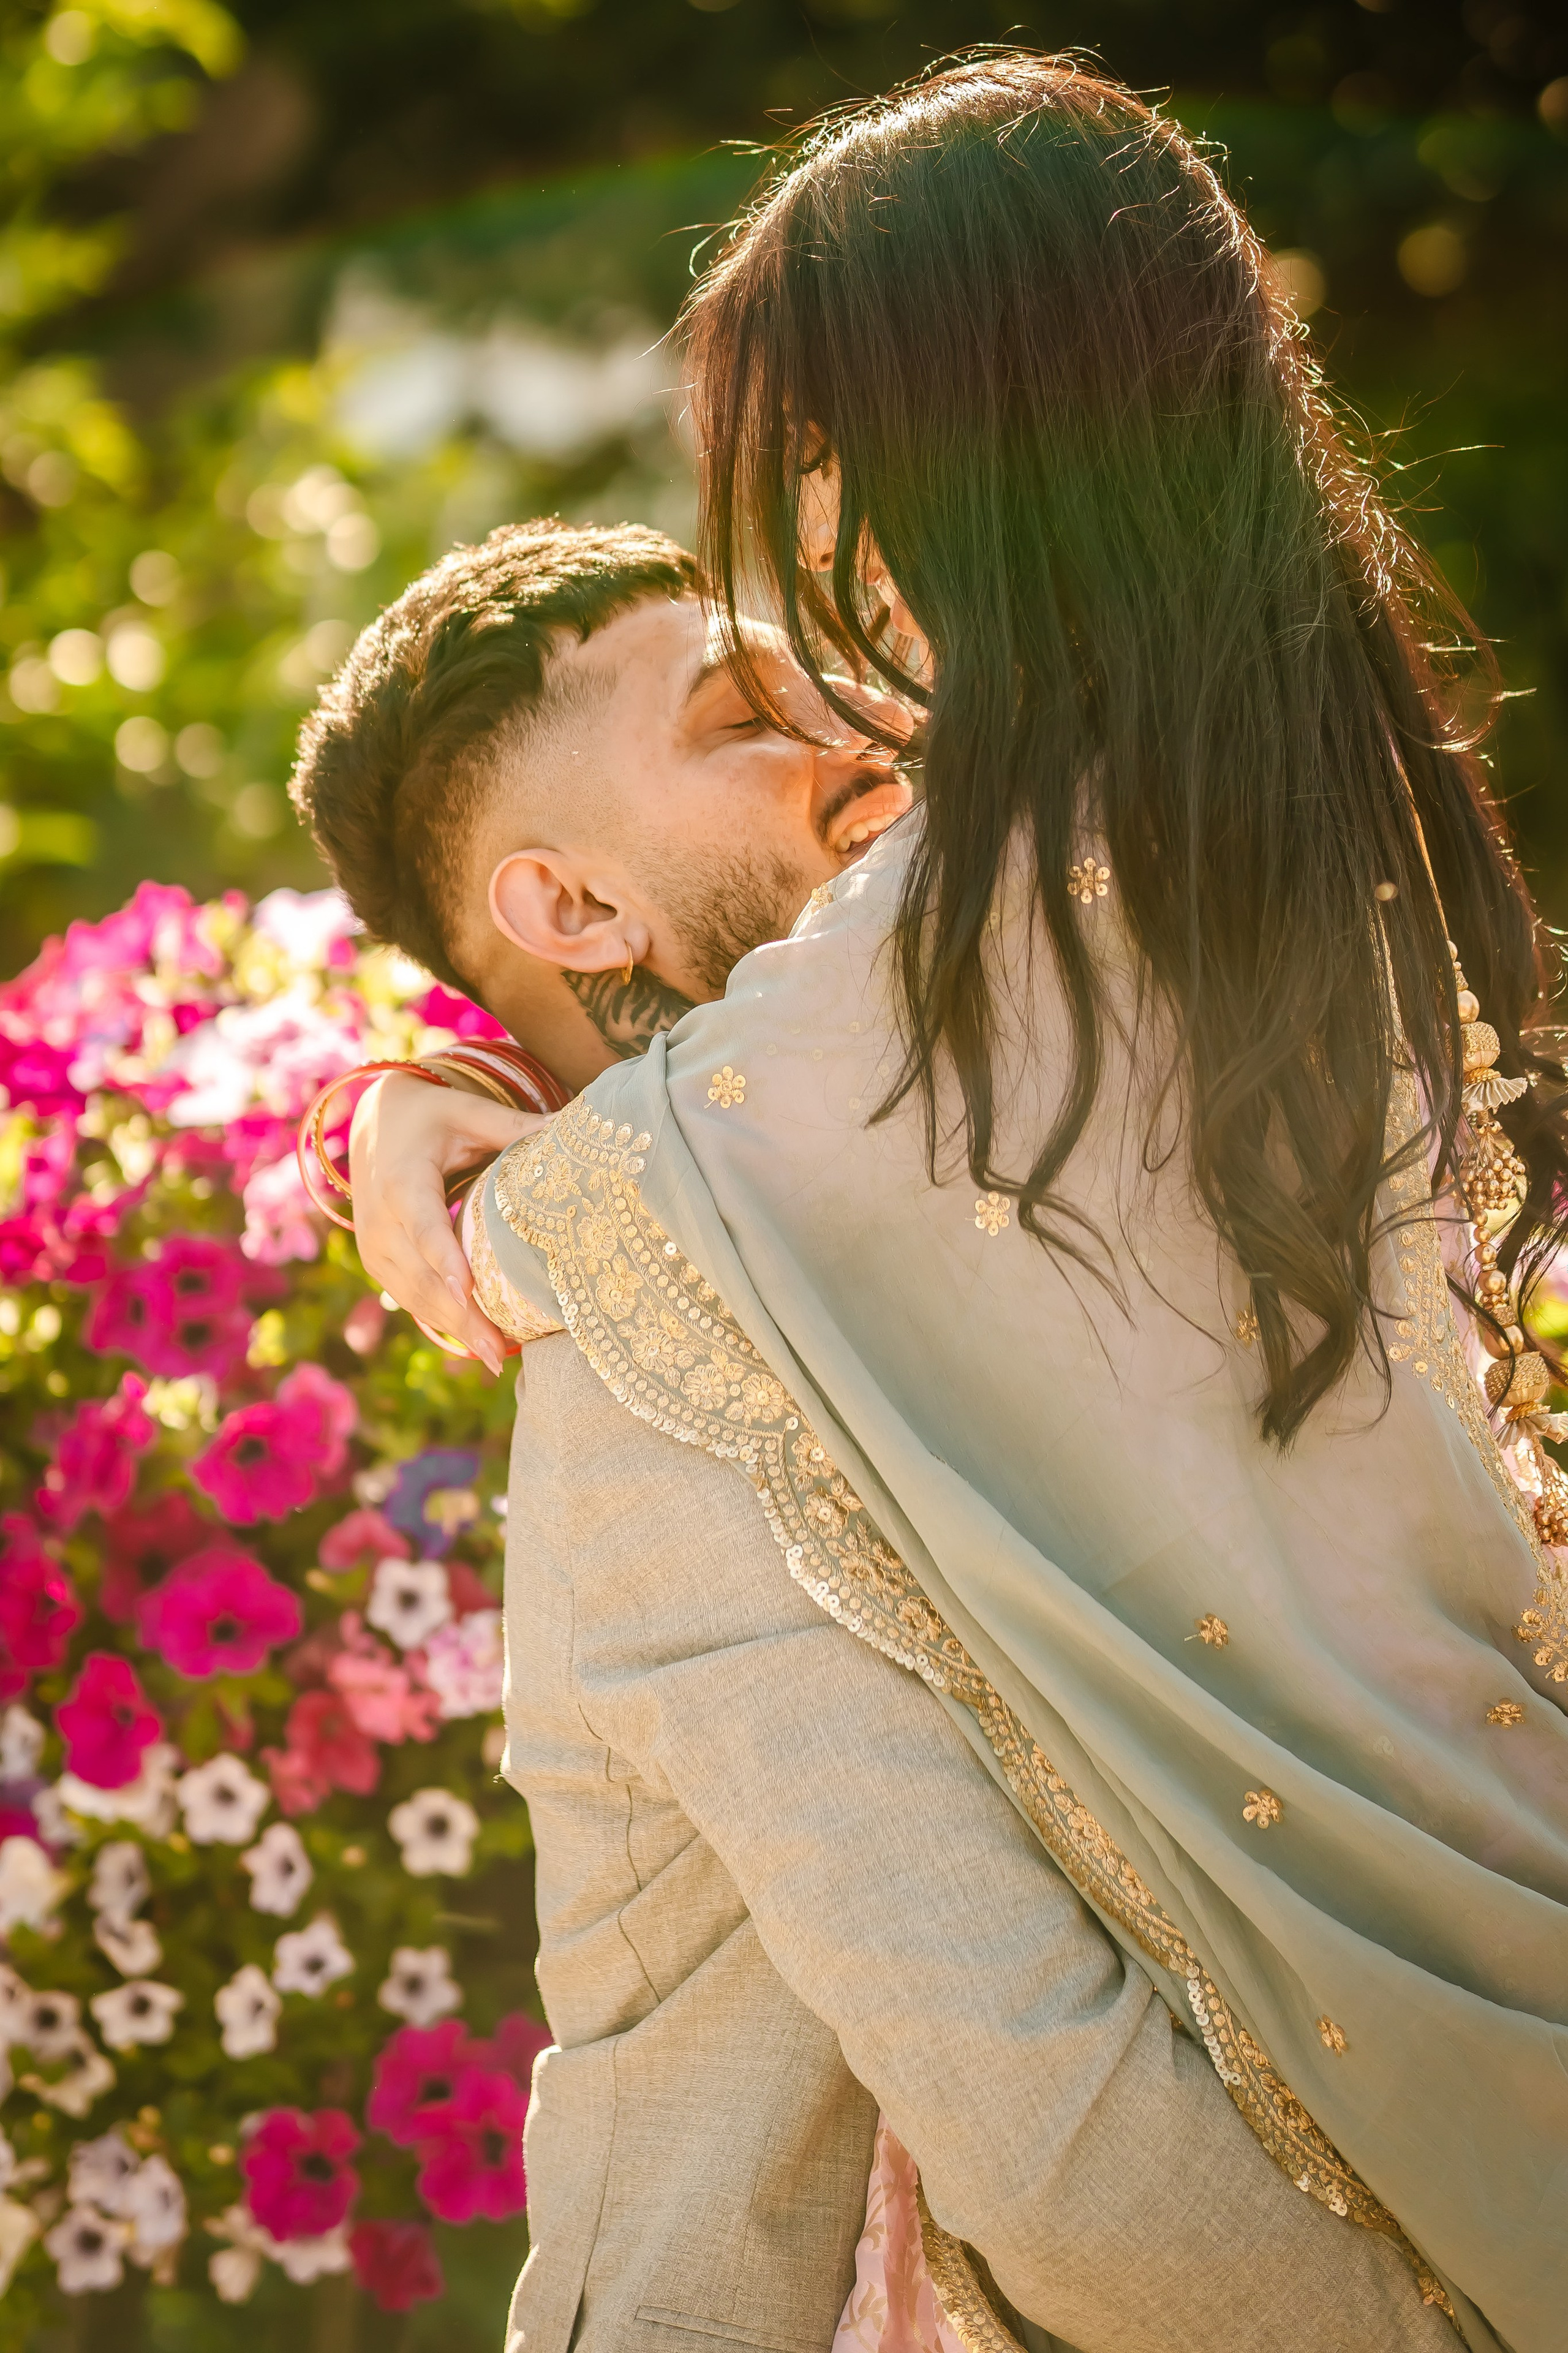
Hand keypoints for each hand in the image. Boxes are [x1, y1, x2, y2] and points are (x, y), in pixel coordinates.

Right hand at [348, 1073, 547, 1375]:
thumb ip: (515, 1126)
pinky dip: (440, 1320)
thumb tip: (575, 1126)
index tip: (465, 1291)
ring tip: (494, 1357)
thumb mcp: (469, 1113)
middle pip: (420, 1275)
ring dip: (452, 1328)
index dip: (442, 1259)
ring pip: (413, 1296)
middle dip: (458, 1315)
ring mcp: (374, 1247)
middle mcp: (379, 1219)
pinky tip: (475, 1343)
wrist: (374, 1124)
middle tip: (496, 1351)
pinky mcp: (378, 1262)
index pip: (423, 1225)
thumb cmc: (431, 1117)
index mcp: (402, 1179)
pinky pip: (409, 1298)